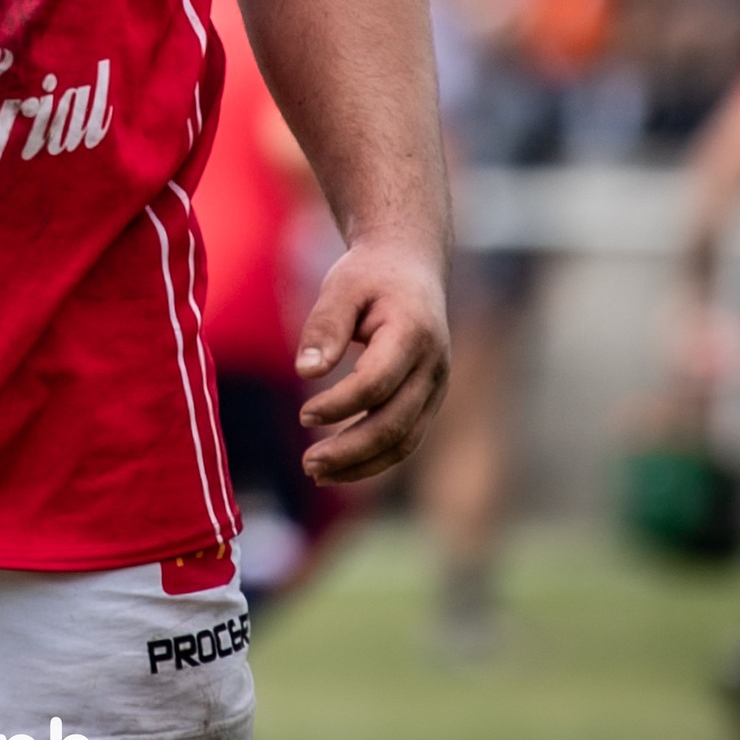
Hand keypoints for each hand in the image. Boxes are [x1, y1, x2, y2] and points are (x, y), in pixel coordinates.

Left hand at [295, 237, 448, 483]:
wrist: (411, 265)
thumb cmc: (370, 274)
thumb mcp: (342, 285)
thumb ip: (325, 325)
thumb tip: (306, 372)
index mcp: (413, 333)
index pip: (377, 383)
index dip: (340, 405)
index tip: (303, 415)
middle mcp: (433, 366)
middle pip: (395, 424)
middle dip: (350, 450)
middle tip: (308, 464)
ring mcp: (435, 387)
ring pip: (405, 441)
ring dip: (362, 464)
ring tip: (317, 473)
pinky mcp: (428, 399)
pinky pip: (405, 439)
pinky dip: (374, 458)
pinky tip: (339, 465)